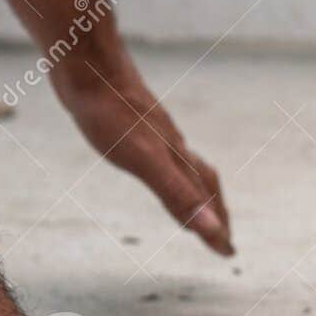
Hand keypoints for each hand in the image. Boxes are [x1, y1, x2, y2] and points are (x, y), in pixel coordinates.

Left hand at [59, 70, 233, 256]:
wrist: (88, 64)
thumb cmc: (111, 114)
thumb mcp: (145, 162)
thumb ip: (178, 195)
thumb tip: (212, 229)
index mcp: (176, 160)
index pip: (204, 200)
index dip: (215, 229)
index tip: (227, 251)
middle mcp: (172, 146)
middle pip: (204, 183)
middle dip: (215, 210)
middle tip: (221, 234)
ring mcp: (155, 131)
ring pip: (185, 164)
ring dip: (196, 187)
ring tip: (197, 199)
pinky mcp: (136, 118)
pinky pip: (162, 148)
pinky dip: (169, 164)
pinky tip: (155, 157)